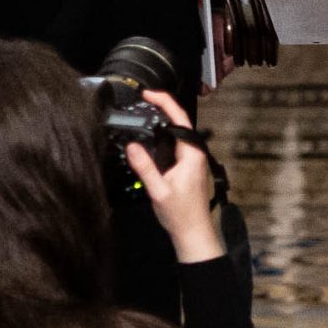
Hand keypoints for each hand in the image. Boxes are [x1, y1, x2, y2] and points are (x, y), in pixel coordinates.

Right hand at [122, 90, 224, 262]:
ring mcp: (192, 159)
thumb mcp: (158, 191)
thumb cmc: (180, 214)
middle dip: (162, 107)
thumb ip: (145, 168)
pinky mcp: (187, 166)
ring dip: (163, 120)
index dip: (165, 102)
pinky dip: (163, 135)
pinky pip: (175, 144)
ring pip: (177, 133)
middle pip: (179, 122)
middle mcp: (195, 153)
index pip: (180, 119)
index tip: (148, 94)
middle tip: (142, 99)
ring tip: (144, 111)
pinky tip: (151, 136)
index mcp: (192, 154)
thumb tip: (132, 146)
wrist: (193, 233)